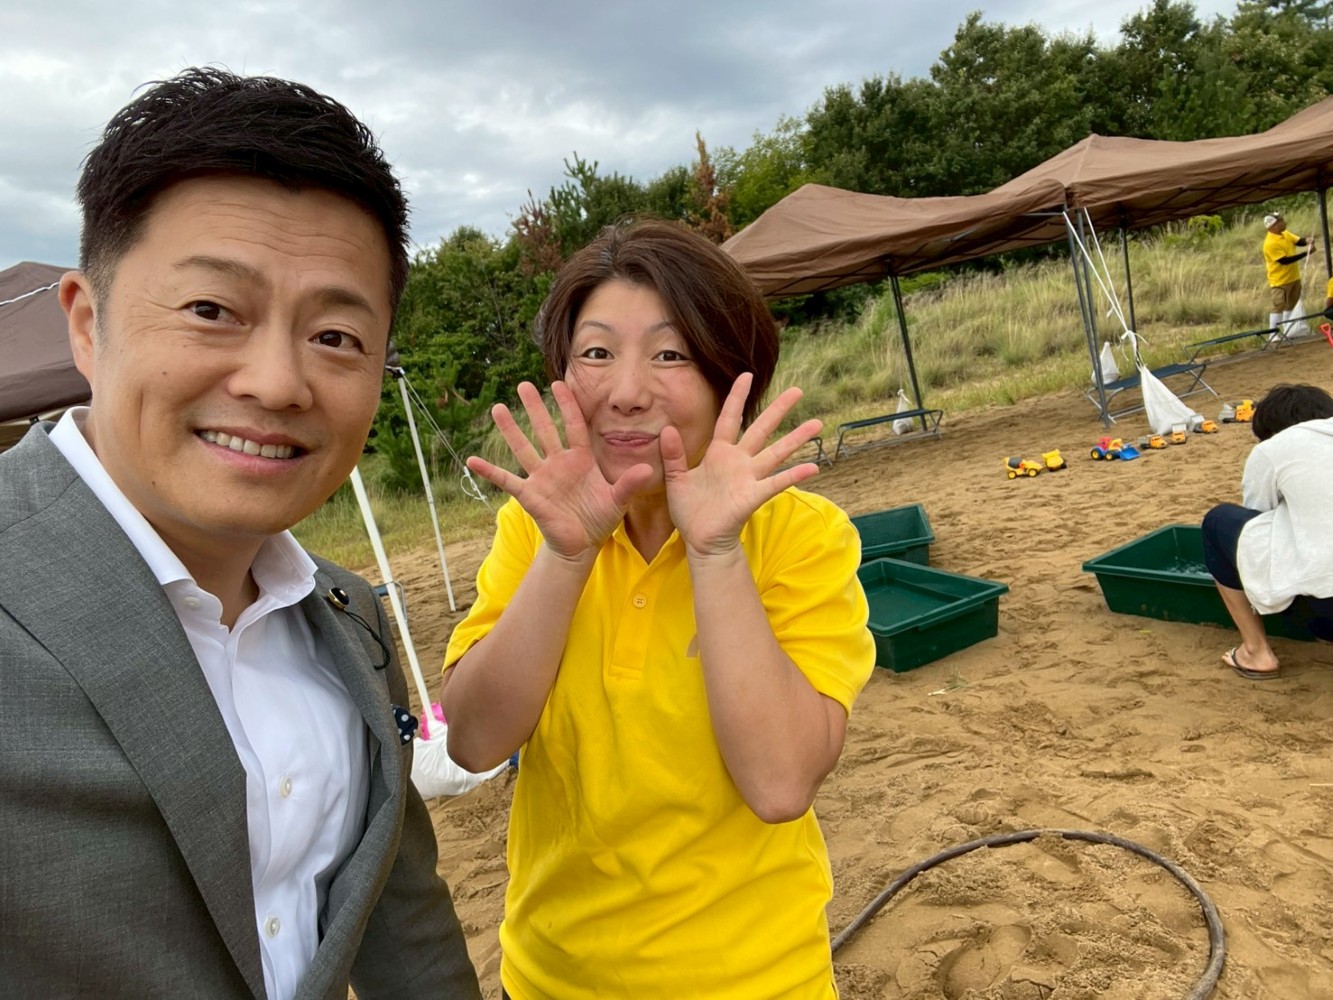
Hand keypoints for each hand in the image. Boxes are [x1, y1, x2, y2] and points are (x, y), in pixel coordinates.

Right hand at [465, 381, 653, 560]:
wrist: (582, 543)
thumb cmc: (600, 518)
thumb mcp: (618, 500)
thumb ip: (629, 483)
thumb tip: (648, 469)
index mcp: (581, 459)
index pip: (574, 426)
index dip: (567, 405)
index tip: (559, 383)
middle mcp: (559, 463)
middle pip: (544, 430)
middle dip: (534, 408)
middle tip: (523, 385)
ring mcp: (542, 477)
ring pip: (524, 448)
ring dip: (510, 430)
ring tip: (497, 408)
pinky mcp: (530, 495)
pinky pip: (507, 480)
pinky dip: (490, 471)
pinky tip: (472, 460)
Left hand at [661, 373, 822, 557]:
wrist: (700, 540)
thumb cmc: (691, 511)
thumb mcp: (675, 480)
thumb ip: (672, 455)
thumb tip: (667, 429)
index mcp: (718, 454)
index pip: (729, 419)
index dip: (737, 397)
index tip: (746, 375)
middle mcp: (738, 462)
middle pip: (761, 429)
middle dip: (778, 410)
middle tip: (798, 390)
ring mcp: (748, 478)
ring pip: (776, 453)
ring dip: (796, 438)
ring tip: (817, 423)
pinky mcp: (753, 496)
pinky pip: (776, 483)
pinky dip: (794, 475)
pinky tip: (813, 467)